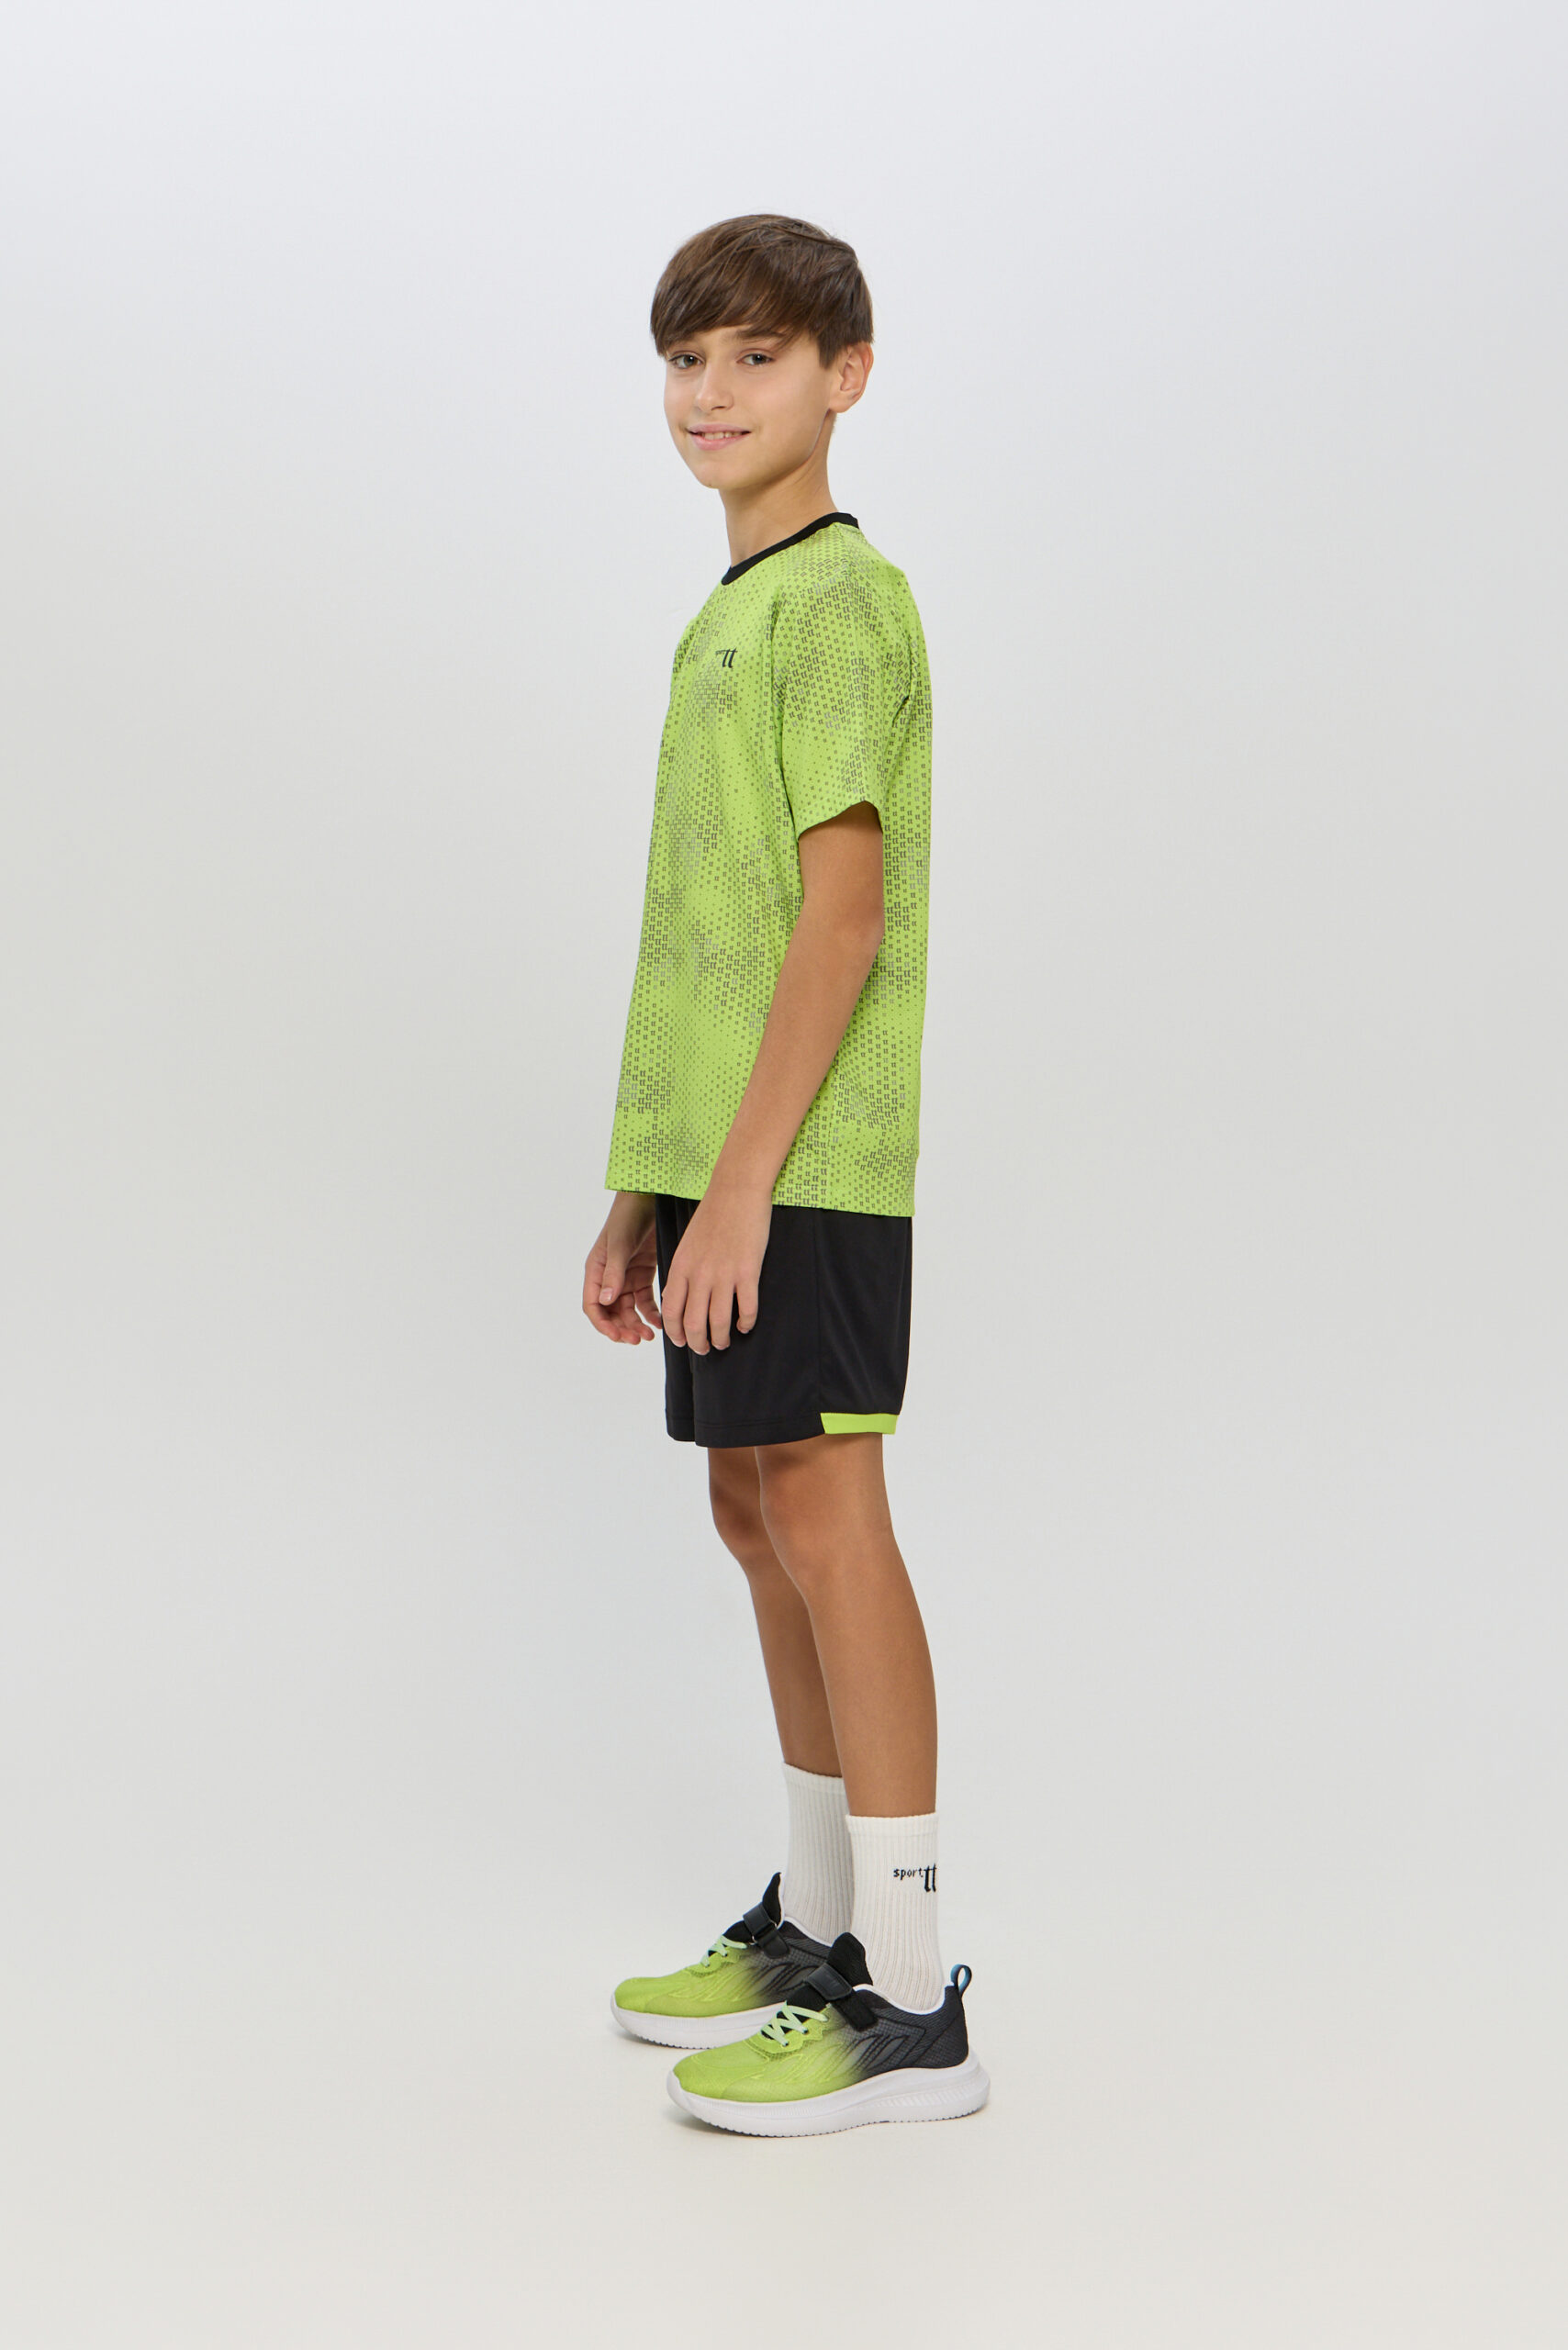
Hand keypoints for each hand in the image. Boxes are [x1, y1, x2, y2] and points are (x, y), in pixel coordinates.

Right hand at [583, 1192, 661, 1343]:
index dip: (603, 1324)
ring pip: (628, 1310)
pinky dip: (651, 1313)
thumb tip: (604, 1301)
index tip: (617, 1336)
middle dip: (622, 1328)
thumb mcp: (619, 1245)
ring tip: (650, 1335)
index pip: (593, 1306)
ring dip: (637, 1324)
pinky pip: (644, 1301)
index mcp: (595, 1272)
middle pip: (611, 1312)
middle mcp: (608, 1278)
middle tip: (638, 1340)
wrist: (647, 1200)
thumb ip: (613, 1273)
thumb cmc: (627, 1218)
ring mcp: (625, 1277)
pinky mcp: (642, 1275)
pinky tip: (660, 1322)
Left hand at [661, 1180, 771, 1352]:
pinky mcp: (748, 1271)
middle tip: (705, 1349)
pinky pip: (747, 1309)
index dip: (676, 1333)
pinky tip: (746, 1325)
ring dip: (721, 1339)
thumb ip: (682, 1272)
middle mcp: (699, 1274)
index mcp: (681, 1267)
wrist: (736, 1189)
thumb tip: (676, 1299)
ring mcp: (724, 1274)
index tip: (683, 1341)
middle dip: (698, 1344)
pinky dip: (746, 1323)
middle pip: (693, 1323)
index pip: (671, 1311)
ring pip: (718, 1322)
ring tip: (724, 1342)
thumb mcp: (687, 1244)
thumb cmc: (713, 1216)